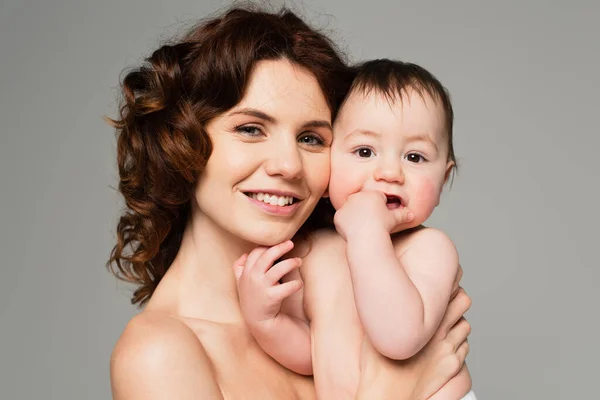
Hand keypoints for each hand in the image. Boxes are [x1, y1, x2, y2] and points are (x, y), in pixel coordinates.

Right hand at [233, 241, 302, 328]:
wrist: (257, 320)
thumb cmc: (251, 298)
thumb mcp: (240, 282)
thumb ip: (239, 267)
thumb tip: (245, 254)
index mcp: (245, 272)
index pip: (255, 253)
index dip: (266, 246)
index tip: (277, 243)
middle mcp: (252, 277)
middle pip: (266, 256)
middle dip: (279, 248)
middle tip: (291, 243)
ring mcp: (261, 287)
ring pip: (278, 269)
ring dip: (291, 263)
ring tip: (299, 261)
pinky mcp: (271, 297)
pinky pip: (287, 287)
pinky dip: (295, 284)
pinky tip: (299, 283)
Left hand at [333, 191, 413, 240]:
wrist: (367, 237)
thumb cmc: (383, 227)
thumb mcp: (395, 219)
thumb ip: (403, 214)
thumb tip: (412, 215)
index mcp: (372, 194)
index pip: (376, 198)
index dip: (380, 207)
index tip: (380, 216)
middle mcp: (357, 196)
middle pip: (362, 201)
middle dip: (366, 209)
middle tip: (371, 222)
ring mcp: (346, 205)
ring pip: (351, 209)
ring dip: (355, 215)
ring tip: (363, 226)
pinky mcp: (338, 215)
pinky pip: (342, 218)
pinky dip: (346, 224)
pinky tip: (353, 230)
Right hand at [357, 288, 471, 399]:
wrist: (387, 396)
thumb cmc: (377, 364)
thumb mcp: (373, 328)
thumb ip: (385, 310)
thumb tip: (382, 294)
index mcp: (426, 320)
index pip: (452, 291)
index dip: (447, 283)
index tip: (438, 281)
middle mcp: (441, 333)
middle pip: (463, 303)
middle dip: (455, 298)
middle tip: (443, 298)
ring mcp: (448, 351)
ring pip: (465, 325)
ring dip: (457, 320)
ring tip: (443, 321)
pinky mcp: (451, 367)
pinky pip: (464, 347)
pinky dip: (458, 341)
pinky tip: (445, 342)